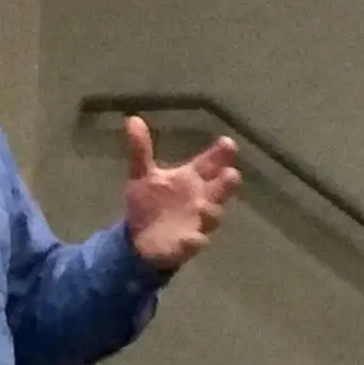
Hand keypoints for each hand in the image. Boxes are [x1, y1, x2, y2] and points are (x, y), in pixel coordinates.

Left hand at [121, 116, 240, 272]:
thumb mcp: (143, 175)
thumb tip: (132, 119)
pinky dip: (194, 242)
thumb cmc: (150, 202)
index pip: (211, 163)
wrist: (139, 237)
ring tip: (204, 206)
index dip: (221, 154)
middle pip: (222, 189)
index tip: (227, 143)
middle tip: (231, 174)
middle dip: (228, 182)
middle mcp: (201, 199)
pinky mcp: (186, 245)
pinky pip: (195, 244)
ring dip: (211, 211)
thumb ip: (141, 150)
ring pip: (212, 216)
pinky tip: (193, 240)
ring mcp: (197, 223)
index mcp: (192, 179)